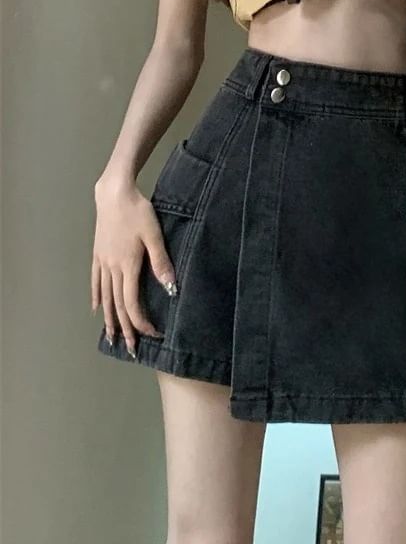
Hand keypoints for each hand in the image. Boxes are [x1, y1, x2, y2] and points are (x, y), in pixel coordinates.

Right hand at [92, 179, 174, 355]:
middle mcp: (112, 268)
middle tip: (131, 349)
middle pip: (117, 305)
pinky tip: (97, 308)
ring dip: (109, 319)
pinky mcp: (98, 254)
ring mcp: (103, 262)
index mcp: (128, 266)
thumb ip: (161, 262)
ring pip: (105, 297)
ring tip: (111, 337)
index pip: (132, 303)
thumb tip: (171, 289)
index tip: (152, 334)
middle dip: (124, 329)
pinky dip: (97, 297)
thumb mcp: (154, 235)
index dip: (141, 321)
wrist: (114, 194)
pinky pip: (96, 281)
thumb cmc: (138, 212)